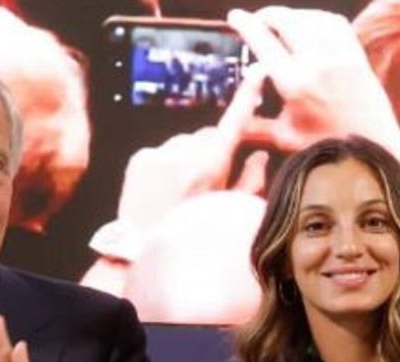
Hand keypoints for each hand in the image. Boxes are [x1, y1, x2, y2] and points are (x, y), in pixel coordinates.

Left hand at [113, 72, 269, 236]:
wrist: (142, 250)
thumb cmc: (191, 234)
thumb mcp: (229, 212)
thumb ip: (250, 180)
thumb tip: (259, 155)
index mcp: (210, 167)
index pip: (233, 122)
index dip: (247, 96)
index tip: (257, 74)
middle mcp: (183, 155)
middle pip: (209, 135)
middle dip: (213, 149)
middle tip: (208, 179)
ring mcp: (158, 154)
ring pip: (185, 142)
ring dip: (188, 156)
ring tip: (182, 188)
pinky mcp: (140, 158)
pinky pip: (162, 151)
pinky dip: (166, 163)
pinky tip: (163, 187)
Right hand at [226, 6, 399, 213]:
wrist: (372, 148)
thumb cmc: (328, 147)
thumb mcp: (285, 138)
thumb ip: (254, 127)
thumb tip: (230, 123)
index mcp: (295, 82)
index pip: (263, 41)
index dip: (245, 24)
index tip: (234, 16)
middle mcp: (317, 61)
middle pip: (286, 19)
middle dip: (267, 15)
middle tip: (255, 20)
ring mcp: (339, 53)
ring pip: (308, 16)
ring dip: (290, 15)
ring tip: (279, 23)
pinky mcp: (355, 52)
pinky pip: (332, 21)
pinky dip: (315, 18)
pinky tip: (307, 25)